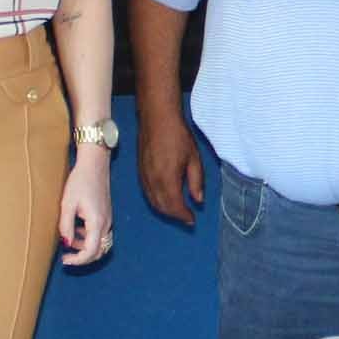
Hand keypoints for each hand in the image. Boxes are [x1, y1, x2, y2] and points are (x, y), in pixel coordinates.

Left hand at [59, 148, 114, 265]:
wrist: (95, 165)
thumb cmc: (80, 181)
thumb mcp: (67, 203)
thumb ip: (66, 226)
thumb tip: (66, 243)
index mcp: (96, 222)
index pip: (91, 251)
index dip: (78, 260)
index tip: (65, 260)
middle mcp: (106, 223)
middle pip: (99, 252)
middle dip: (83, 258)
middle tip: (67, 257)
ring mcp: (108, 220)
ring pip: (100, 244)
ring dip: (85, 248)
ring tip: (69, 240)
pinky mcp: (106, 216)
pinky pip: (100, 235)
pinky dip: (89, 239)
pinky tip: (77, 231)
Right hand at [137, 110, 203, 226]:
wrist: (156, 118)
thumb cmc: (178, 135)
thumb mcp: (194, 158)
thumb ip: (196, 182)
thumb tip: (198, 200)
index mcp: (168, 179)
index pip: (175, 206)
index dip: (184, 216)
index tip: (192, 220)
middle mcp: (153, 181)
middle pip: (163, 208)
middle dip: (175, 216)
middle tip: (187, 218)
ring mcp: (144, 177)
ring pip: (153, 202)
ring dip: (165, 210)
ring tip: (178, 212)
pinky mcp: (140, 172)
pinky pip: (147, 193)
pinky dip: (157, 201)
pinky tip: (165, 199)